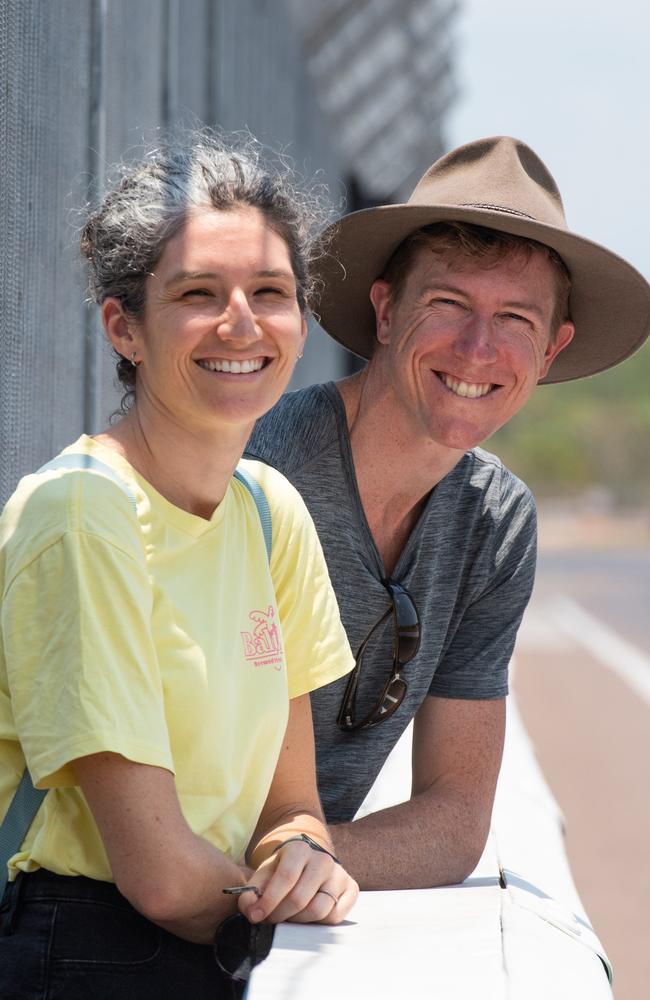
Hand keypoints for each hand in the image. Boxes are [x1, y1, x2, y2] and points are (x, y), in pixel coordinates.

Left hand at [237, 839, 357, 924]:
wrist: (308, 862)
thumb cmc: (284, 870)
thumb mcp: (265, 874)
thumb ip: (252, 892)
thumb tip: (250, 910)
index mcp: (300, 849)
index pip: (286, 877)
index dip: (269, 901)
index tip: (256, 915)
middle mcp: (323, 859)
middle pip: (300, 898)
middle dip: (280, 914)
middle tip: (270, 918)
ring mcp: (339, 874)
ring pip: (319, 910)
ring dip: (298, 921)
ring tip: (288, 916)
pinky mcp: (351, 889)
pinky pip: (335, 917)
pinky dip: (318, 923)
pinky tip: (308, 915)